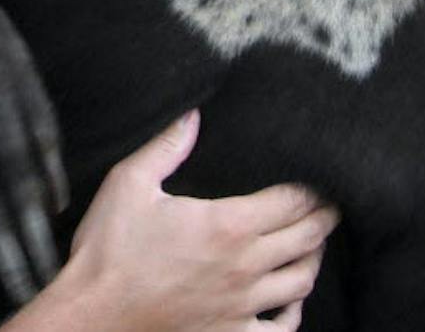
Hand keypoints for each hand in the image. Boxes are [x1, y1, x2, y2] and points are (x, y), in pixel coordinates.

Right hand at [58, 112, 337, 330]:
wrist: (94, 315)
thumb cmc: (109, 249)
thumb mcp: (129, 184)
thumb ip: (166, 147)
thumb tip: (192, 115)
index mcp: (226, 225)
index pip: (290, 202)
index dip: (313, 189)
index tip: (323, 178)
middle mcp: (244, 266)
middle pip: (306, 238)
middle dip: (323, 217)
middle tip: (331, 204)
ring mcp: (242, 306)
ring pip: (301, 281)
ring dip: (314, 257)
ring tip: (315, 241)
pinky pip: (280, 330)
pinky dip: (295, 314)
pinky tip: (293, 301)